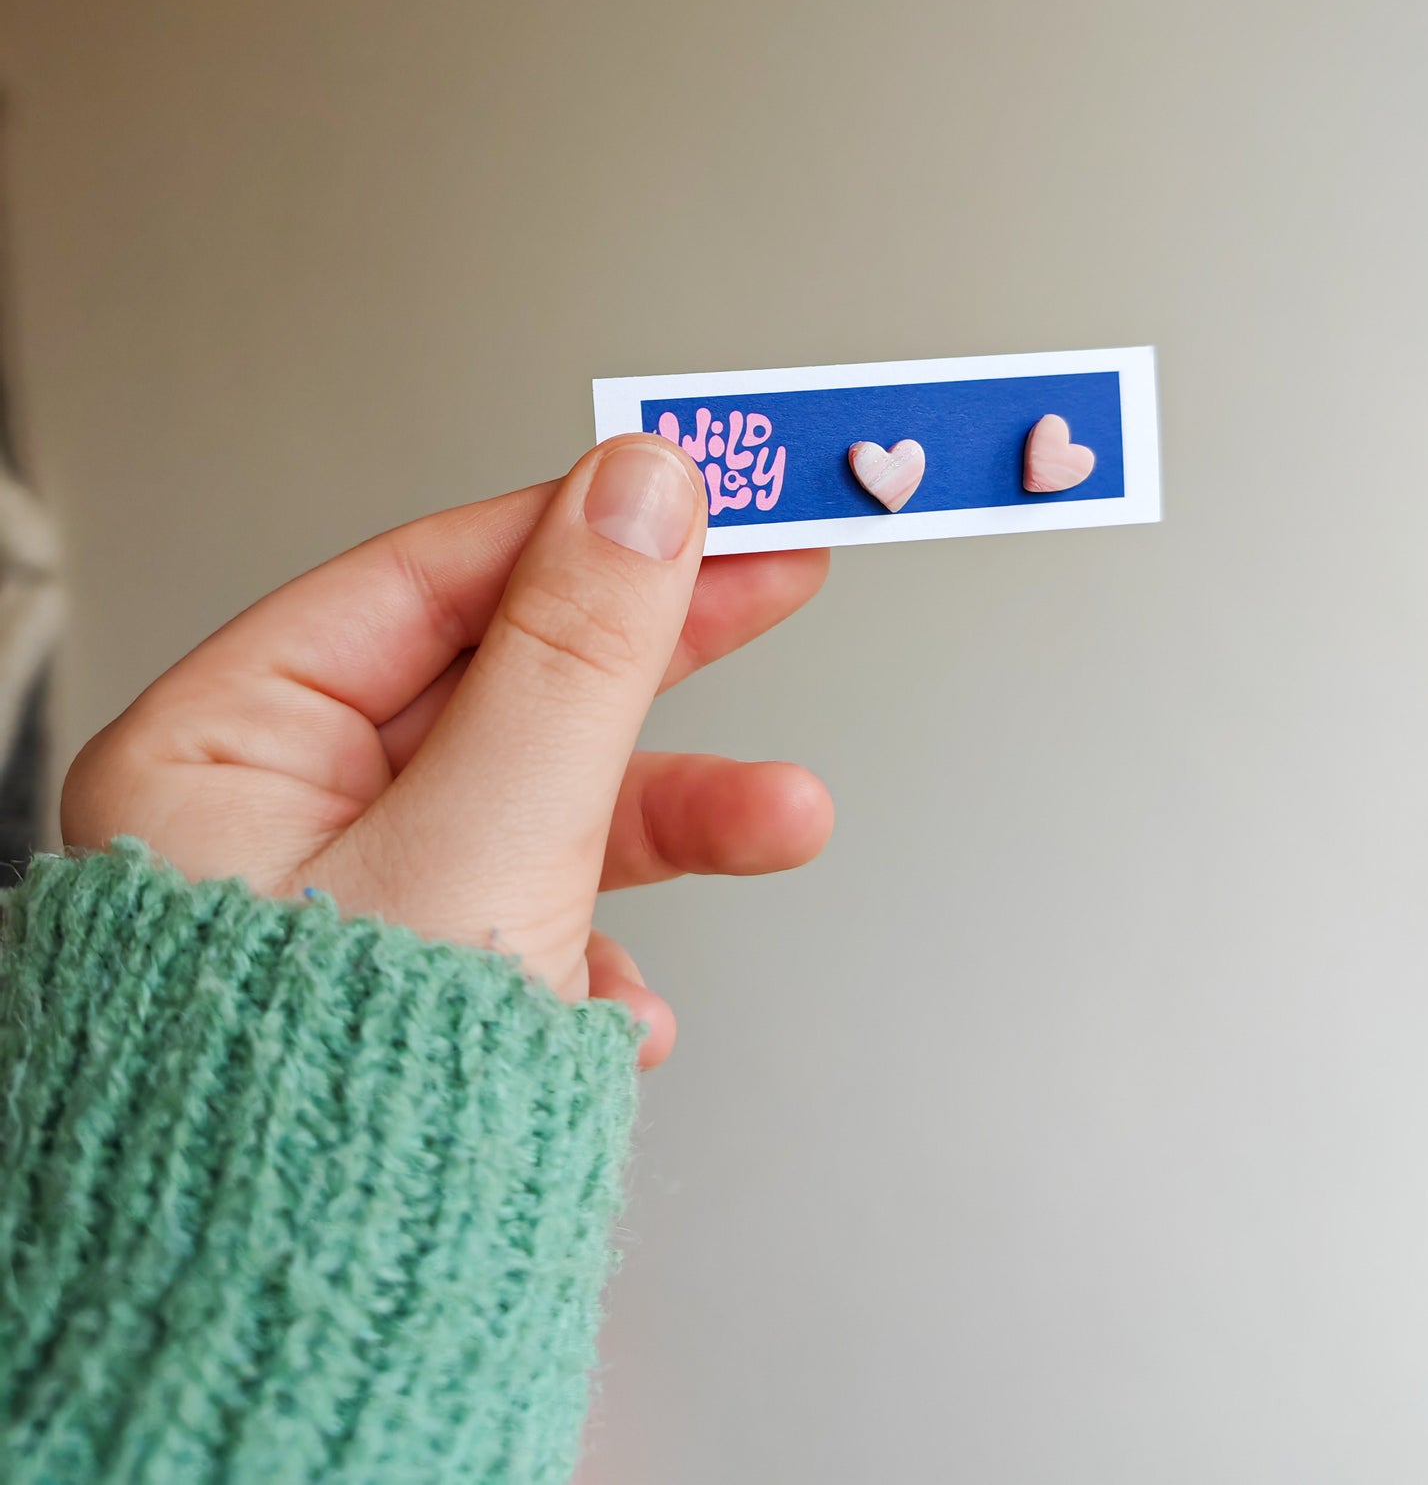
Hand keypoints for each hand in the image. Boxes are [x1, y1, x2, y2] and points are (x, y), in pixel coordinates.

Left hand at [61, 436, 831, 1064]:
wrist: (314, 1362)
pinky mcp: (411, 978)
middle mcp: (270, 814)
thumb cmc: (313, 1126)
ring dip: (664, 819)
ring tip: (781, 818)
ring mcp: (347, 899)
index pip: (428, 578)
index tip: (700, 491)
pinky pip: (526, 909)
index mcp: (219, 749)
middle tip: (775, 581)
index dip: (580, 527)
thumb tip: (639, 491)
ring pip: (531, 800)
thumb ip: (572, 658)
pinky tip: (621, 1004)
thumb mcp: (481, 847)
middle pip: (496, 677)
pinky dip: (596, 943)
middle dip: (650, 654)